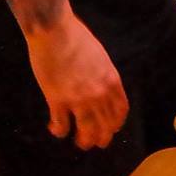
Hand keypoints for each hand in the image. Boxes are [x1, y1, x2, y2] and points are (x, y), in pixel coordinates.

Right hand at [25, 14, 128, 149]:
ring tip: (80, 143)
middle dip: (102, 138)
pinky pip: (61, 124)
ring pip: (86, 130)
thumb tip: (103, 88)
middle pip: (105, 125)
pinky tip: (55, 130)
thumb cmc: (76, 38)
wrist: (55, 31)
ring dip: (84, 140)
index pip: (120, 110)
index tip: (111, 129)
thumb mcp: (100, 57)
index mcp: (112, 81)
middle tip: (97, 144)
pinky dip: (59, 130)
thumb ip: (103, 75)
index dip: (116, 123)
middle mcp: (99, 94)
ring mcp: (79, 99)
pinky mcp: (58, 100)